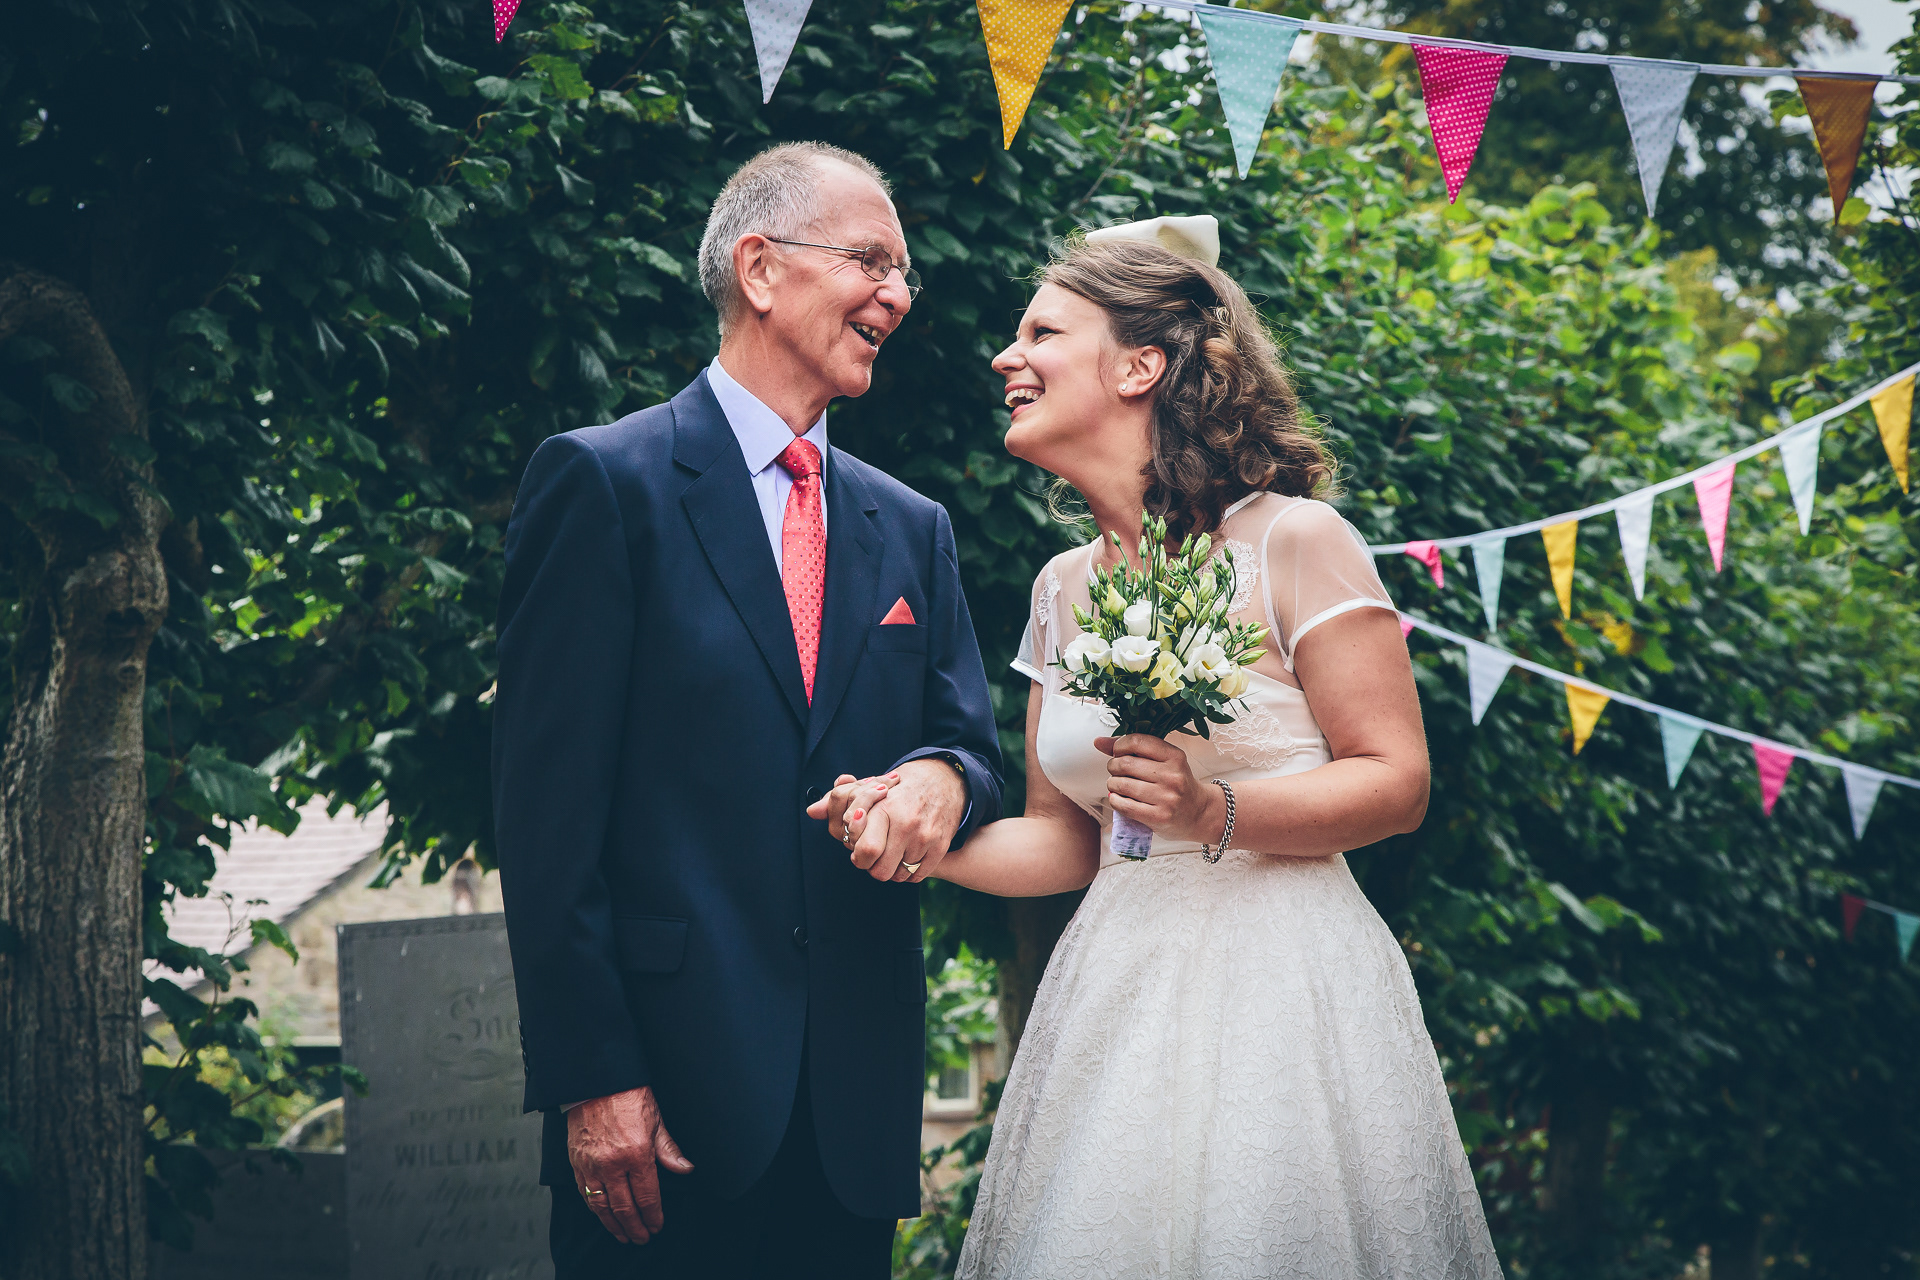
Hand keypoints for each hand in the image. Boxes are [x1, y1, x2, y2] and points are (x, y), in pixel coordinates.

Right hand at [566, 1086, 693, 1244]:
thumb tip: (686, 1169)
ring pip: (602, 1206)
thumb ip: (669, 1151)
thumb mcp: (657, 1121)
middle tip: (642, 1237)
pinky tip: (604, 1215)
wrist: (598, 1081)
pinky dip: (595, 1209)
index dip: (653, 1215)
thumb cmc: (629, 1096)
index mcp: (636, 1154)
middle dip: (635, 1227)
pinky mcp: (577, 1162)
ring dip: (614, 1225)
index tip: (657, 1225)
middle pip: (624, 1207)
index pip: (646, 1196)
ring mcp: (592, 1164)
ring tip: (623, 1235)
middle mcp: (612, 1164)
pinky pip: (585, 1193)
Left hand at [806, 759, 963, 881]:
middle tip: (874, 856)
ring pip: (898, 876)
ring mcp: (926, 836)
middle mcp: (906, 823)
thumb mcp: (870, 788)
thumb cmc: (900, 787)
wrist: (945, 780)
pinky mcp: (940, 846)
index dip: (858, 857)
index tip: (859, 850)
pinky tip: (906, 857)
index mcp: (886, 809)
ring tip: (891, 854)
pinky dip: (909, 872)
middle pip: (880, 871)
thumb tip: (812, 811)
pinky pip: (917, 875)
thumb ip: (839, 801)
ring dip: (891, 870)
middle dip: (873, 867)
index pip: (865, 851)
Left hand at [1097, 734, 1225, 846]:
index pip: (1137, 741)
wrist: (1199, 814)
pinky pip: (1124, 805)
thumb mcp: (1164, 762)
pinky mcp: (1158, 817)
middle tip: (1116, 771)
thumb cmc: (1177, 785)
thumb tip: (1098, 741)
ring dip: (1112, 784)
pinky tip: (1118, 798)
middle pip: (1126, 763)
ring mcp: (1166, 797)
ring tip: (1117, 785)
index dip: (1120, 746)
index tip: (1118, 752)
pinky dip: (1114, 800)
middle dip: (1113, 766)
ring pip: (1122, 784)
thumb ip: (1134, 750)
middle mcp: (1173, 775)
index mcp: (1175, 756)